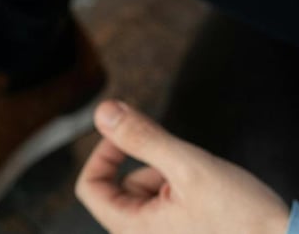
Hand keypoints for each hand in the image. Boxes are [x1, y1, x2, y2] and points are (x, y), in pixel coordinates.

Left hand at [75, 100, 291, 233]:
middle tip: (179, 165)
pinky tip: (210, 197)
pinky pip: (166, 208)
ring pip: (145, 196)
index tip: (125, 136)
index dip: (102, 155)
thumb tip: (104, 112)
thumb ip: (143, 138)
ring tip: (203, 187)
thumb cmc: (245, 221)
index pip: (89, 188)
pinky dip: (181, 193)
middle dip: (146, 168)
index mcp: (133, 230)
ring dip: (167, 179)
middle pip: (118, 190)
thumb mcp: (189, 168)